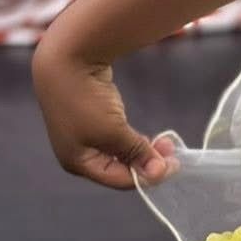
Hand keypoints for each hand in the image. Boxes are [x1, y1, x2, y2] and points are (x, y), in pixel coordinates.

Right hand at [32, 40, 177, 191]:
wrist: (67, 60)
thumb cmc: (86, 102)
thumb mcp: (113, 131)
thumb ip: (136, 153)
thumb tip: (158, 174)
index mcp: (78, 163)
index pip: (119, 180)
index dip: (147, 175)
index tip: (174, 164)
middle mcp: (78, 153)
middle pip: (119, 168)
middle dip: (146, 162)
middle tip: (172, 152)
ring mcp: (83, 135)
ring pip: (119, 152)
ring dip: (142, 150)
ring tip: (163, 143)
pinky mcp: (90, 119)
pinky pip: (116, 137)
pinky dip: (132, 139)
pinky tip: (146, 137)